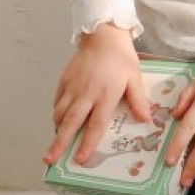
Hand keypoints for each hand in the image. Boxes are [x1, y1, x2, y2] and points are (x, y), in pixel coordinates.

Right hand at [42, 24, 150, 166]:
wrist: (103, 35)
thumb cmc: (122, 58)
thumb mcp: (135, 78)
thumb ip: (139, 100)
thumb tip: (145, 119)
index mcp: (105, 95)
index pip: (95, 125)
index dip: (88, 143)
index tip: (80, 159)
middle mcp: (86, 93)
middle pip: (71, 123)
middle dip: (59, 143)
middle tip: (50, 159)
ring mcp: (73, 87)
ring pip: (60, 113)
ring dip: (57, 130)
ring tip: (53, 144)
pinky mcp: (64, 80)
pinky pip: (57, 101)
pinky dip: (56, 113)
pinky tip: (58, 122)